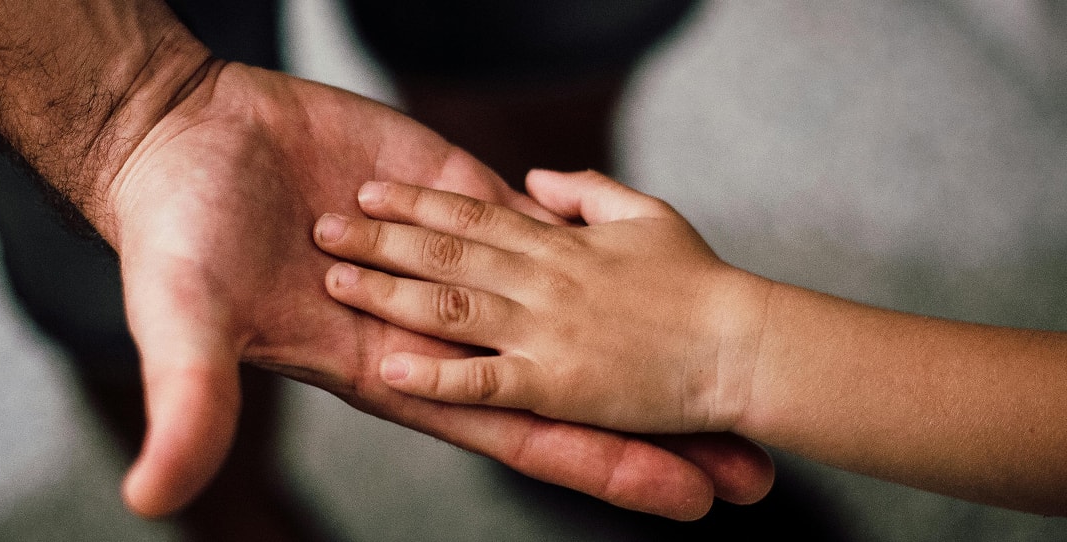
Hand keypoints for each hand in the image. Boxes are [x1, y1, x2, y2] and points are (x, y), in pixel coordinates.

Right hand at [104, 64, 773, 517]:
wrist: (179, 139)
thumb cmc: (175, 241)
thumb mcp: (184, 326)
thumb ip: (188, 405)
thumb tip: (152, 498)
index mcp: (395, 371)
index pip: (522, 431)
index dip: (603, 467)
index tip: (685, 500)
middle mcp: (440, 329)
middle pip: (571, 387)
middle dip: (653, 430)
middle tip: (750, 472)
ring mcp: (455, 261)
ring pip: (572, 308)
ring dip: (646, 340)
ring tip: (730, 369)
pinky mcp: (453, 192)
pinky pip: (540, 225)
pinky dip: (597, 241)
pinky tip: (662, 262)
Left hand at [313, 170, 775, 433]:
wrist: (744, 345)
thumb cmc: (703, 283)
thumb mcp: (646, 215)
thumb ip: (587, 193)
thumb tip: (536, 179)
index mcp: (562, 244)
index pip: (473, 215)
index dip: (417, 202)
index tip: (371, 191)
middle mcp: (543, 282)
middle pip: (446, 253)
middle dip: (380, 238)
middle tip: (323, 227)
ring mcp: (545, 333)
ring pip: (450, 306)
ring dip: (388, 292)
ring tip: (335, 280)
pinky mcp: (556, 385)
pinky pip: (483, 381)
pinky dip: (436, 375)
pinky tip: (390, 368)